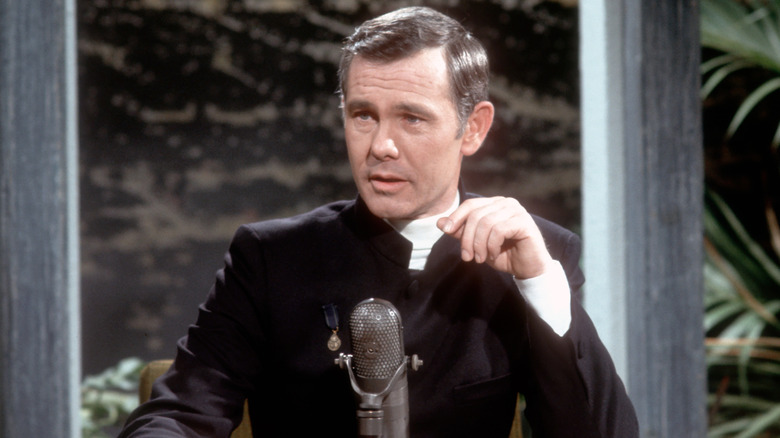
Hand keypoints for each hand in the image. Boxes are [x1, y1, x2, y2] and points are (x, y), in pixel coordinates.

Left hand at [437, 197, 552, 278]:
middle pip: (476, 215)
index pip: (470, 204)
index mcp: (495, 204)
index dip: (456, 216)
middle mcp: (507, 203)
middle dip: (467, 238)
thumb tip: (439, 222)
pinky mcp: (524, 222)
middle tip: (467, 257)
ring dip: (479, 245)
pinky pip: (499, 230)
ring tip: (480, 259)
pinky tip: (493, 255)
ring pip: (486, 223)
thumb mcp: (477, 244)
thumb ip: (461, 232)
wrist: (527, 269)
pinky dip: (491, 246)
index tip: (446, 231)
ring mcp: (517, 211)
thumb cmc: (503, 254)